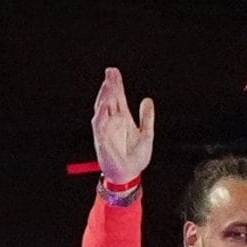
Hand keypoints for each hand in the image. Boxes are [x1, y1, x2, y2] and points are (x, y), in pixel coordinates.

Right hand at [92, 67, 153, 185]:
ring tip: (108, 84)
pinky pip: (99, 125)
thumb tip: (147, 99)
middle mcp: (113, 122)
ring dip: (104, 96)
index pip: (118, 97)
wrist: (130, 174)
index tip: (114, 71)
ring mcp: (106, 130)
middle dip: (109, 86)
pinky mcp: (102, 140)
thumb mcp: (147, 134)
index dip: (116, 84)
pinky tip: (104, 105)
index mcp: (123, 119)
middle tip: (110, 71)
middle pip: (109, 99)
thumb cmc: (136, 157)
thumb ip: (147, 117)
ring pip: (102, 109)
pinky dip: (100, 115)